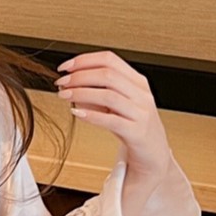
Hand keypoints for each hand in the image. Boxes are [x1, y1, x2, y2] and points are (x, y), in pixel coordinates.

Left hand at [55, 51, 171, 184]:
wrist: (153, 155)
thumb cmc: (133, 128)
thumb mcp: (116, 107)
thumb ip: (96, 95)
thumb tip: (69, 86)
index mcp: (137, 82)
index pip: (110, 60)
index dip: (85, 60)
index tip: (65, 66)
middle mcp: (141, 94)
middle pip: (108, 75)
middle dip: (80, 76)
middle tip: (61, 82)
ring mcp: (141, 113)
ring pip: (109, 95)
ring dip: (82, 93)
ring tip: (65, 95)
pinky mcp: (137, 132)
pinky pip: (111, 120)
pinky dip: (91, 115)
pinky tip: (77, 113)